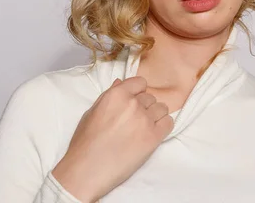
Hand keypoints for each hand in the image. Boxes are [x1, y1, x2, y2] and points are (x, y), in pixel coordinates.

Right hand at [51, 76, 173, 202]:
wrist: (87, 171)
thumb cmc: (85, 143)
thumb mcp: (92, 112)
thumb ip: (109, 96)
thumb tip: (121, 83)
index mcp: (117, 95)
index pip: (140, 82)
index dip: (137, 92)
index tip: (134, 102)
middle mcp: (133, 104)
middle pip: (150, 97)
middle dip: (144, 107)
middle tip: (135, 121)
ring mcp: (145, 120)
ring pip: (162, 109)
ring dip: (155, 116)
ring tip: (143, 129)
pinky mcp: (154, 137)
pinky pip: (169, 123)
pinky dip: (163, 126)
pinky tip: (152, 134)